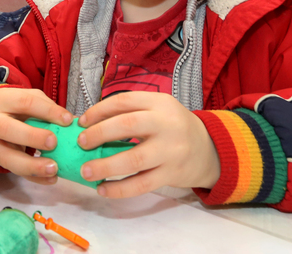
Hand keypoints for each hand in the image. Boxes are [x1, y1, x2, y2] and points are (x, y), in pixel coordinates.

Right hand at [0, 88, 71, 184]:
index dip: (47, 111)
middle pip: (6, 129)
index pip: (24, 102)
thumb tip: (71, 122)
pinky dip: (34, 177)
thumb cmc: (15, 106)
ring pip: (6, 158)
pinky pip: (15, 172)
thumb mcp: (28, 98)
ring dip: (32, 165)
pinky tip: (51, 178)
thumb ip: (47, 107)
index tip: (67, 120)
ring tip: (54, 168)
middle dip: (31, 137)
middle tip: (54, 143)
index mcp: (1, 100)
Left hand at [77, 92, 219, 197]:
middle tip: (81, 144)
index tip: (81, 122)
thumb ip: (131, 112)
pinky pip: (142, 184)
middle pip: (128, 125)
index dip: (99, 111)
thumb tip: (89, 123)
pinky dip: (119, 189)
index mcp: (160, 103)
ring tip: (86, 171)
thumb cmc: (174, 127)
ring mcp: (171, 151)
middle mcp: (166, 124)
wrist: (210, 150)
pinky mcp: (171, 174)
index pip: (124, 101)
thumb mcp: (158, 109)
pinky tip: (103, 189)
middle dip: (99, 133)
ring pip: (134, 159)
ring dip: (105, 166)